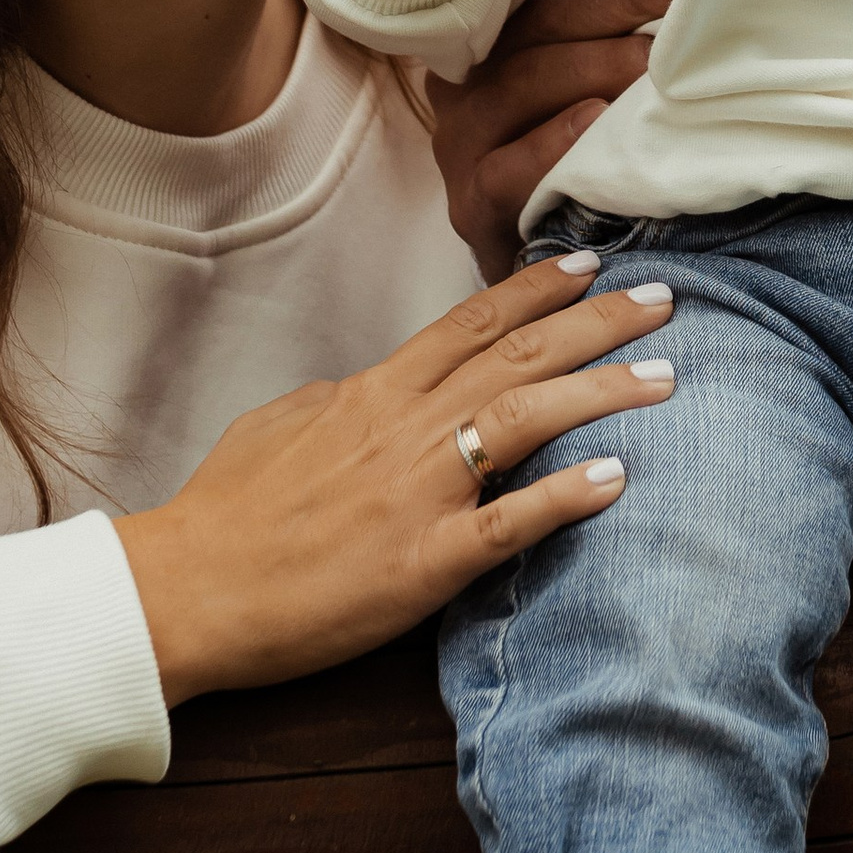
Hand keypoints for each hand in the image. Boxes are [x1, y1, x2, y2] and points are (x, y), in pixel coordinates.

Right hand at [111, 252, 675, 702]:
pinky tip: (618, 479)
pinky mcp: (422, 563)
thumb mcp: (282, 424)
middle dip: (600, 321)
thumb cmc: (224, 512)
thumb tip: (374, 385)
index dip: (537, 288)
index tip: (590, 263)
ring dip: (604, 391)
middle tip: (666, 298)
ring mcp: (418, 492)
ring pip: (528, 418)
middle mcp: (405, 427)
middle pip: (520, 354)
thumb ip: (342, 399)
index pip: (472, 322)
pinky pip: (508, 523)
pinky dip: (565, 496)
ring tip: (669, 377)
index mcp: (372, 393)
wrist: (184, 588)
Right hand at [430, 0, 682, 277]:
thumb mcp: (584, 79)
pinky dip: (555, 140)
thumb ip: (607, 21)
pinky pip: (509, 165)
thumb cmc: (575, 156)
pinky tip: (598, 122)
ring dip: (598, 64)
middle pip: (538, 20)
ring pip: (525, 83)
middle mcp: (467, 75)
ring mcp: (462, 137)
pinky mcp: (471, 200)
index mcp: (492, 30)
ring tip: (660, 58)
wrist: (533, 275)